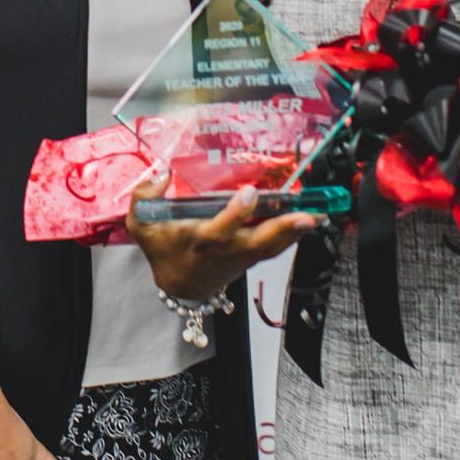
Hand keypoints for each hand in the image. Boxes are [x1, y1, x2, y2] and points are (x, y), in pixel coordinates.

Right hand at [128, 176, 317, 300]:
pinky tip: (309, 224)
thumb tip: (163, 174)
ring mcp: (242, 257)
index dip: (236, 213)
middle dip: (283, 229)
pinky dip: (292, 237)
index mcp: (200, 241)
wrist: (179, 284)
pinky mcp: (251, 258)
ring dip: (296, 233)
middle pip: (258, 242)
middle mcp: (226, 251)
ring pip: (272, 247)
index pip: (221, 229)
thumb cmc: (162, 248)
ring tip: (318, 216)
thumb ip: (145, 197)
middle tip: (306, 216)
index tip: (251, 192)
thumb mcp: (141, 224)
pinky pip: (275, 249)